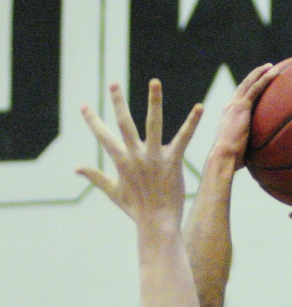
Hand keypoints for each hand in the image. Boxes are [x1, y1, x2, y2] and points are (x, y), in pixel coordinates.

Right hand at [77, 80, 201, 226]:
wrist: (158, 224)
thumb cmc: (136, 209)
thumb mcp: (113, 192)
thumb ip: (95, 176)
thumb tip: (76, 168)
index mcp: (121, 161)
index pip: (103, 137)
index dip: (92, 121)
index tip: (84, 106)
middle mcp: (136, 156)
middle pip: (125, 124)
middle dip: (118, 102)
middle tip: (113, 83)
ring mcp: (155, 158)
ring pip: (153, 124)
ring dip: (154, 102)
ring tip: (154, 82)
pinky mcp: (173, 161)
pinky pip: (183, 138)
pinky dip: (192, 123)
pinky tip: (199, 107)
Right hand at [208, 63, 276, 168]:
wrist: (223, 157)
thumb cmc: (231, 162)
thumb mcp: (242, 153)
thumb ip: (251, 150)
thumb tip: (262, 160)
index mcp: (228, 117)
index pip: (238, 101)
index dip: (246, 92)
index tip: (255, 88)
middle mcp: (229, 107)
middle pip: (243, 87)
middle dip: (254, 78)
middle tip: (264, 70)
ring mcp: (234, 105)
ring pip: (249, 84)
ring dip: (260, 73)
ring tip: (271, 67)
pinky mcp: (241, 107)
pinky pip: (256, 88)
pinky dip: (265, 79)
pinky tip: (274, 72)